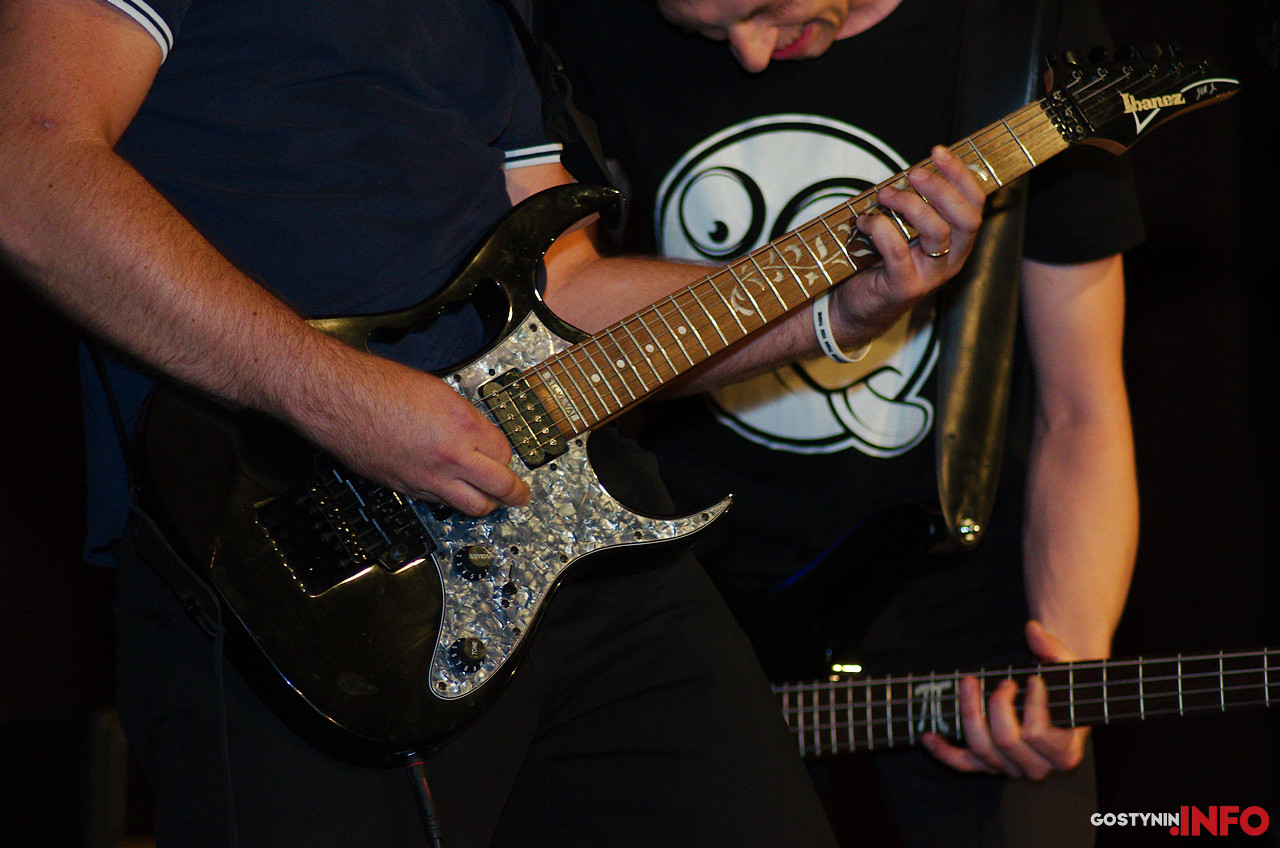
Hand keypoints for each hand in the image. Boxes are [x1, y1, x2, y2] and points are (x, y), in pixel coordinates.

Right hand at [286, 345, 531, 516]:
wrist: (337, 399)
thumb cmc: (377, 386)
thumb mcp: (437, 390)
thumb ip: (463, 417)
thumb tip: (477, 434)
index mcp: (463, 425)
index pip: (504, 452)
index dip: (507, 455)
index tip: (505, 455)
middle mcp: (450, 456)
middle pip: (499, 487)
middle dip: (515, 493)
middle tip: (521, 495)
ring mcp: (428, 477)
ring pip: (473, 506)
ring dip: (486, 504)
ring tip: (492, 502)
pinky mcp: (406, 488)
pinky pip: (440, 503)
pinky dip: (451, 500)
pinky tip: (451, 492)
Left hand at [830, 145, 984, 343]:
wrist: (856, 305)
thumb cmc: (880, 260)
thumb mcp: (905, 227)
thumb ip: (916, 203)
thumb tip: (915, 169)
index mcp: (958, 241)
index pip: (975, 203)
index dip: (960, 174)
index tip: (937, 152)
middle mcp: (952, 259)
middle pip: (966, 217)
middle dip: (940, 187)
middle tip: (912, 173)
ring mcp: (931, 276)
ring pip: (937, 231)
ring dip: (909, 204)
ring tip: (884, 195)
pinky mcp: (905, 287)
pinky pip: (898, 251)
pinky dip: (880, 228)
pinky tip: (865, 221)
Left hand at [921, 621, 1090, 778]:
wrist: (1053, 703)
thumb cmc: (1061, 687)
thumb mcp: (1065, 668)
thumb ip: (1053, 650)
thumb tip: (1033, 630)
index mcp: (1064, 752)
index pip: (1038, 733)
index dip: (1032, 704)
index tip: (1032, 679)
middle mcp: (1038, 767)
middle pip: (1006, 739)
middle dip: (998, 704)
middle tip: (1004, 682)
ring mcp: (1010, 768)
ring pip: (982, 749)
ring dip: (969, 713)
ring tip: (969, 685)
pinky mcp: (988, 766)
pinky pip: (962, 764)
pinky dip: (943, 751)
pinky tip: (928, 735)